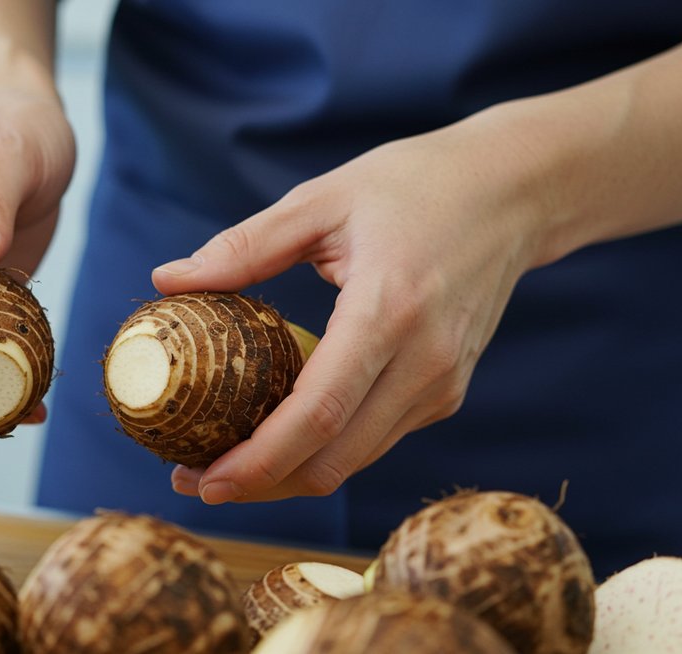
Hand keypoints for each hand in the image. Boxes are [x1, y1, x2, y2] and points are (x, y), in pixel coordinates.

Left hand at [157, 115, 551, 502]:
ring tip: (223, 465)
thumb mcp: (322, 200)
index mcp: (389, 311)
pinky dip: (322, 451)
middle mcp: (425, 362)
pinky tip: (277, 434)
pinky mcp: (447, 391)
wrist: (514, 190)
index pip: (317, 413)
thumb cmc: (413, 185)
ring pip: (354, 461)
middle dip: (260, 484)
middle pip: (334, 459)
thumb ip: (244, 246)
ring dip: (288, 475)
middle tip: (194, 480)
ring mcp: (442, 384)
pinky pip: (374, 439)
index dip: (257, 460)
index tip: (203, 479)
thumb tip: (166, 278)